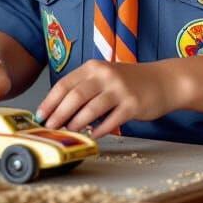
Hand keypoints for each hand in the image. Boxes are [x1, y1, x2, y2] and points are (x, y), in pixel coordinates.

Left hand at [37, 59, 178, 138]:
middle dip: (58, 114)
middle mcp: (105, 75)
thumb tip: (59, 110)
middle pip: (75, 96)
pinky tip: (91, 135)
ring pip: (91, 109)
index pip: (64, 84)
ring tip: (67, 132)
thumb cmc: (129, 82)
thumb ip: (85, 88)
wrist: (163, 81)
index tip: (39, 115)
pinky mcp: (133, 105)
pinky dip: (99, 130)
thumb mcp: (104, 76)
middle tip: (49, 127)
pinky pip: (111, 121)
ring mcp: (120, 90)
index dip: (49, 101)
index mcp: (93, 67)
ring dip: (76, 123)